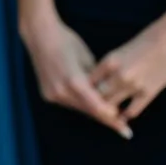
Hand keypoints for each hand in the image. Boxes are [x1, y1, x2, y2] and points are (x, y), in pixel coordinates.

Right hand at [22, 12, 126, 135]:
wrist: (39, 36)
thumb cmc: (67, 42)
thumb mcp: (87, 59)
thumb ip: (96, 80)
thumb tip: (108, 94)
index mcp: (74, 81)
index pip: (98, 106)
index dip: (113, 119)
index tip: (126, 129)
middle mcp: (62, 91)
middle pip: (89, 111)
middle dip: (107, 119)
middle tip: (124, 128)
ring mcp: (53, 94)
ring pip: (79, 108)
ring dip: (95, 112)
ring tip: (113, 118)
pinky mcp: (48, 94)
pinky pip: (69, 103)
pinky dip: (82, 104)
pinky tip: (94, 106)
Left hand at [89, 17, 165, 127]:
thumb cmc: (149, 40)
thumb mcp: (123, 51)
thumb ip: (111, 66)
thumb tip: (102, 80)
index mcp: (109, 61)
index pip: (88, 82)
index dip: (84, 90)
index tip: (82, 95)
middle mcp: (118, 74)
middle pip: (96, 96)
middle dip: (93, 103)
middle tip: (91, 109)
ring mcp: (133, 85)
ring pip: (111, 106)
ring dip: (108, 111)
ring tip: (106, 115)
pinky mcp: (149, 92)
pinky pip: (132, 110)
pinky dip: (126, 115)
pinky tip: (123, 117)